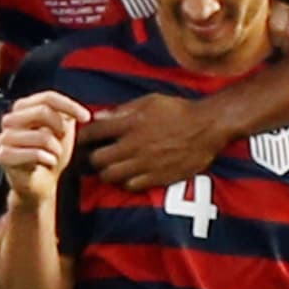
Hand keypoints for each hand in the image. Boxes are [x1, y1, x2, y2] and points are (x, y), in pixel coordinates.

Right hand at [0, 91, 90, 206]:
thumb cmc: (51, 154)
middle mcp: (10, 119)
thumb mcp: (62, 131)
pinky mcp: (3, 156)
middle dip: (61, 127)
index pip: (47, 98)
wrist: (41, 184)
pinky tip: (49, 162)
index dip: (69, 105)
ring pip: (41, 135)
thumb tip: (74, 111)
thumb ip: (65, 116)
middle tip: (63, 140)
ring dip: (56, 148)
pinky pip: (34, 154)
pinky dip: (48, 159)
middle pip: (43, 111)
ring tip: (55, 155)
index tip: (87, 117)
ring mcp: (4, 137)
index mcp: (23, 108)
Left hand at [78, 92, 224, 190]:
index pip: (93, 133)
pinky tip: (130, 176)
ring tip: (112, 168)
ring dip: (107, 173)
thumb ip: (121, 111)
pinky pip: (130, 186)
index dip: (82, 138)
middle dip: (94, 158)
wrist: (206, 127)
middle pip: (97, 159)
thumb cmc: (177, 110)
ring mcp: (144, 163)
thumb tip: (98, 116)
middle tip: (98, 156)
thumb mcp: (148, 102)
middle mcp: (133, 145)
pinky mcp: (157, 177)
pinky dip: (126, 182)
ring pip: (111, 176)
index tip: (82, 141)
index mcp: (129, 124)